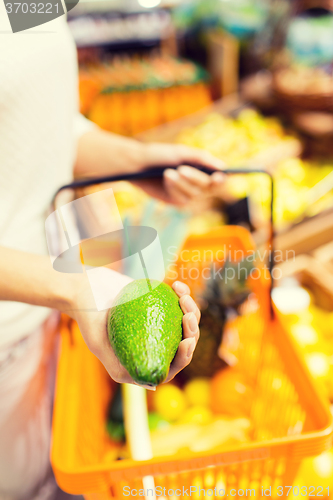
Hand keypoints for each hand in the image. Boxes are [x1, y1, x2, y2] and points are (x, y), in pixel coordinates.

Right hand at [69, 272, 199, 387]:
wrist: (84, 288)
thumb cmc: (89, 317)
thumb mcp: (99, 345)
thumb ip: (119, 366)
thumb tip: (150, 384)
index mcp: (143, 360)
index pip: (172, 366)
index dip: (185, 356)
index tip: (187, 340)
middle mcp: (153, 344)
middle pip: (183, 343)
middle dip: (192, 331)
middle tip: (188, 314)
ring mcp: (158, 324)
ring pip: (185, 323)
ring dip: (191, 311)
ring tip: (183, 297)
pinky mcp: (160, 305)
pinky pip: (178, 303)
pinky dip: (181, 294)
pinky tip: (177, 286)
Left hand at [134, 142, 225, 205]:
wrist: (138, 164)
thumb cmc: (161, 155)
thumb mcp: (181, 153)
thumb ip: (202, 159)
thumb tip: (223, 167)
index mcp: (203, 169)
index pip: (220, 178)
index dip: (221, 179)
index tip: (218, 176)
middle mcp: (199, 183)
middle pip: (209, 187)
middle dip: (195, 178)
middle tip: (181, 169)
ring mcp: (188, 194)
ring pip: (195, 194)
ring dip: (181, 183)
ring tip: (167, 172)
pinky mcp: (176, 201)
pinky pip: (182, 199)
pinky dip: (174, 189)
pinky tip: (166, 179)